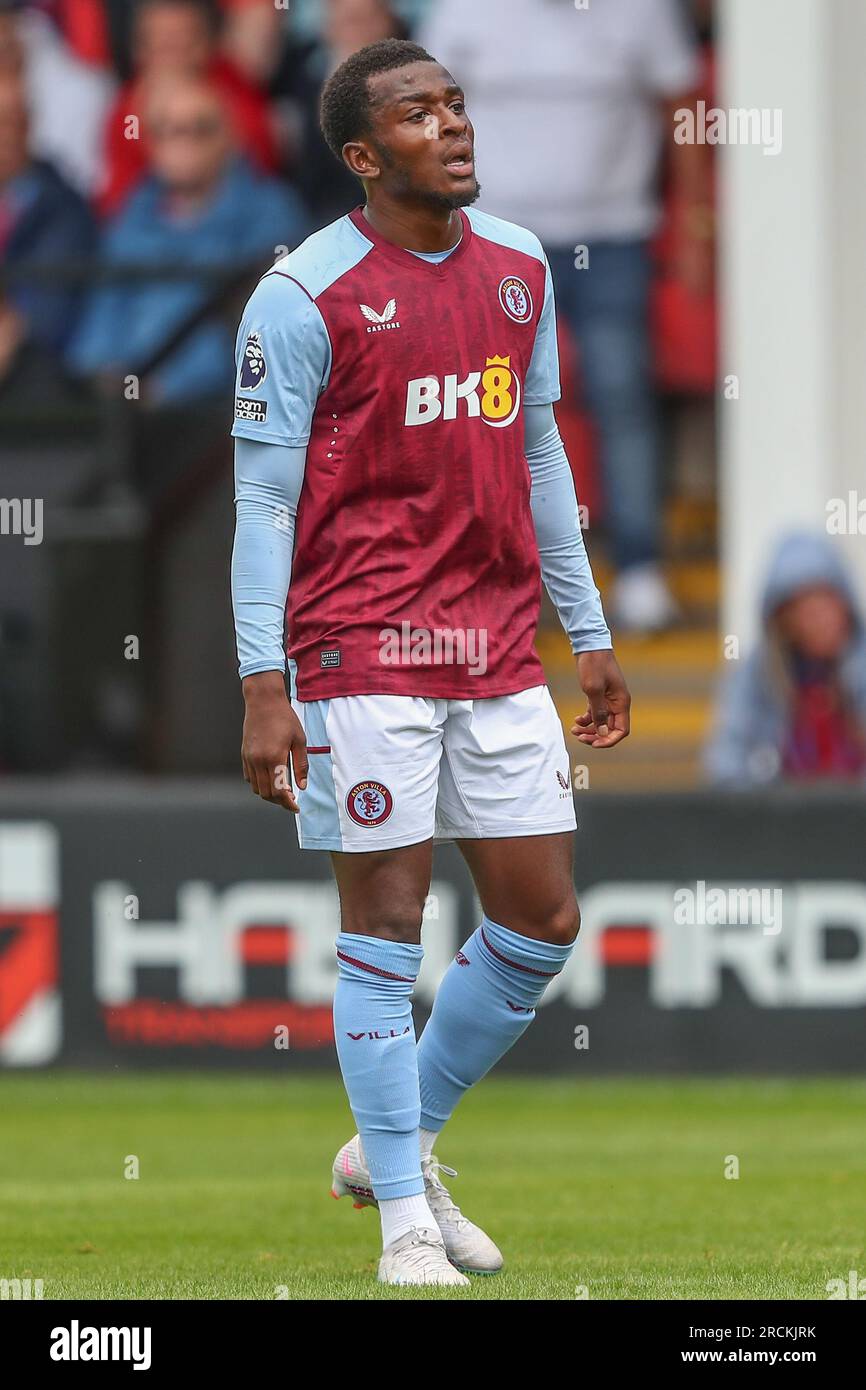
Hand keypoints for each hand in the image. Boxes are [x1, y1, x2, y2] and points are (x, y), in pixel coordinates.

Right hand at [241, 671, 307, 811]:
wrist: (263, 701)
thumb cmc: (284, 718)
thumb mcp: (299, 740)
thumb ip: (301, 765)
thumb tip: (302, 786)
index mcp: (275, 757)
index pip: (279, 791)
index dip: (288, 803)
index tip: (296, 806)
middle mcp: (259, 760)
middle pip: (267, 793)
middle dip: (280, 801)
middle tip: (292, 799)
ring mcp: (249, 758)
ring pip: (256, 788)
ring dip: (269, 794)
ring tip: (282, 790)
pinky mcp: (244, 754)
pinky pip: (249, 777)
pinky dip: (259, 784)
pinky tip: (270, 779)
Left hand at [572, 649, 630, 748]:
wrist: (589, 645)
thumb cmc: (593, 665)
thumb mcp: (593, 690)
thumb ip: (598, 712)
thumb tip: (603, 732)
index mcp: (621, 702)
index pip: (621, 730)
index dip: (609, 740)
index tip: (594, 743)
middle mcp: (618, 702)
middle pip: (611, 728)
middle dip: (596, 736)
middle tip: (580, 737)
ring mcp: (609, 699)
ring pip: (602, 722)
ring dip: (590, 729)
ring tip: (574, 730)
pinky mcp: (600, 695)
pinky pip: (596, 713)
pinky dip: (587, 719)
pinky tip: (576, 720)